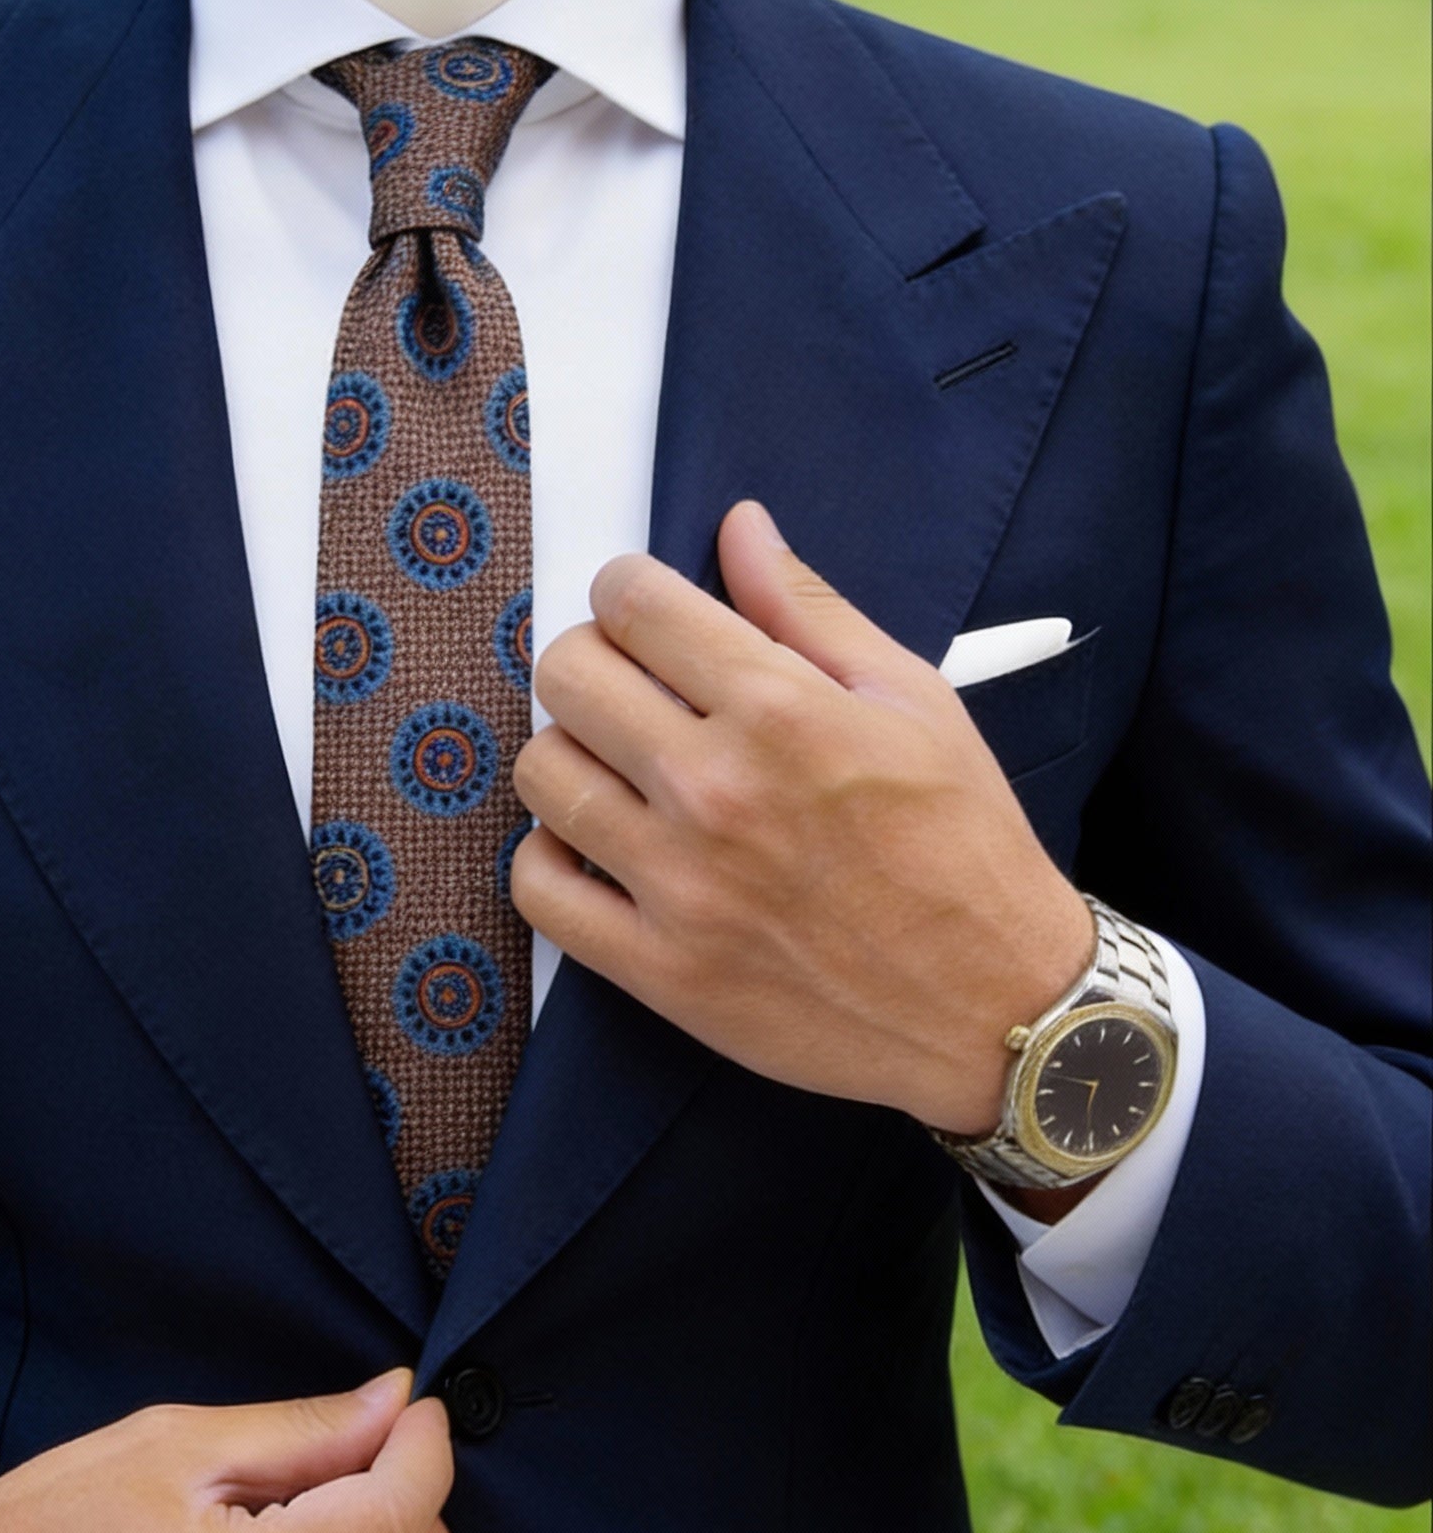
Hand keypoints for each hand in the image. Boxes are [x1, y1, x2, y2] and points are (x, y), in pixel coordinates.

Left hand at [510, 500, 1093, 1137]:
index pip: (634, 603)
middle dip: (590, 659)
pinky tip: (596, 847)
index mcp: (781, 711)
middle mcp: (716, 790)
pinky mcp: (658, 968)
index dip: (627, 590)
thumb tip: (738, 527)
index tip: (643, 612)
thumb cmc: (964, 848)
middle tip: (628, 686)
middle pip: (568, 676)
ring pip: (541, 773)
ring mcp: (678, 884)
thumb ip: (809, 610)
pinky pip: (537, 889)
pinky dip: (549, 858)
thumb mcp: (913, 701)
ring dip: (568, 754)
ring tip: (617, 769)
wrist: (995, 1006)